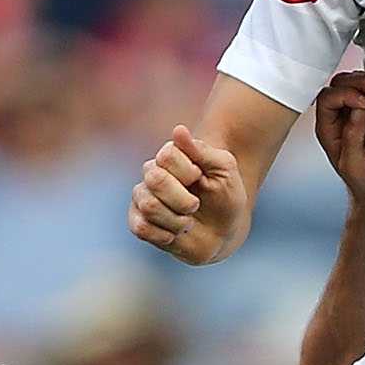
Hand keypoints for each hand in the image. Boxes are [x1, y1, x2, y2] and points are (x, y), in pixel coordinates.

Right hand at [129, 124, 251, 265]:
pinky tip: (176, 234)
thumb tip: (178, 130)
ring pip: (148, 206)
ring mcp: (142, 197)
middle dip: (183, 199)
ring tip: (188, 222)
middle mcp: (152, 173)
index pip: (167, 155)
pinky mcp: (137, 222)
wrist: (225, 230)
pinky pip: (141, 228)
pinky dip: (165, 234)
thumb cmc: (226, 196)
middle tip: (195, 206)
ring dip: (177, 220)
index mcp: (171, 156)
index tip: (201, 178)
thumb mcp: (224, 170)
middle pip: (155, 179)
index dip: (188, 172)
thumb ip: (202, 151)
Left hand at [312, 71, 364, 216]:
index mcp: (329, 129)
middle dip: (363, 83)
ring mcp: (360, 114)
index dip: (345, 94)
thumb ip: (352, 137)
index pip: (328, 99)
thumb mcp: (354, 165)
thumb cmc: (364, 183)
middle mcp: (341, 118)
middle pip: (343, 84)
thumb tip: (357, 110)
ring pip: (362, 85)